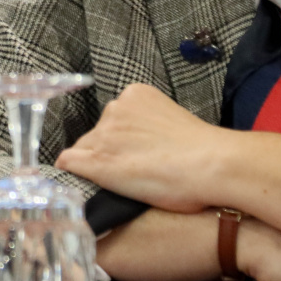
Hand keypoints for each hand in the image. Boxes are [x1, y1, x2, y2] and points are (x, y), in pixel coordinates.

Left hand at [54, 83, 280, 234]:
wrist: (211, 165)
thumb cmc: (204, 151)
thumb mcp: (171, 121)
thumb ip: (149, 125)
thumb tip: (143, 144)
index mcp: (135, 95)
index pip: (114, 120)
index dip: (122, 143)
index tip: (137, 157)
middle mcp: (114, 108)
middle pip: (97, 134)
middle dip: (109, 152)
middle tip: (135, 171)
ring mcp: (103, 134)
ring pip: (84, 150)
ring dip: (97, 165)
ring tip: (128, 182)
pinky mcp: (96, 161)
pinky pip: (69, 163)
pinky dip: (74, 174)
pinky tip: (88, 186)